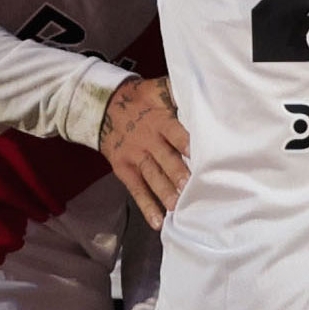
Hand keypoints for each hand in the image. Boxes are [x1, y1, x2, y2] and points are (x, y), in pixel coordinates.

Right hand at [97, 74, 187, 226]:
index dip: (186, 143)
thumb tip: (205, 87)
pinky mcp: (124, 170)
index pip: (175, 132)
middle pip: (165, 158)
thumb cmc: (141, 99)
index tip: (199, 155)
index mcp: (159, 119)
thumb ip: (178, 91)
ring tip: (178, 208)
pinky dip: (147, 206)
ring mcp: (135, 157)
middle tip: (192, 187)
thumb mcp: (158, 88)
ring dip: (165, 193)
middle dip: (178, 174)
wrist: (103, 107)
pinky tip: (158, 222)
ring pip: (152, 176)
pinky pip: (137, 190)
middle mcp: (148, 140)